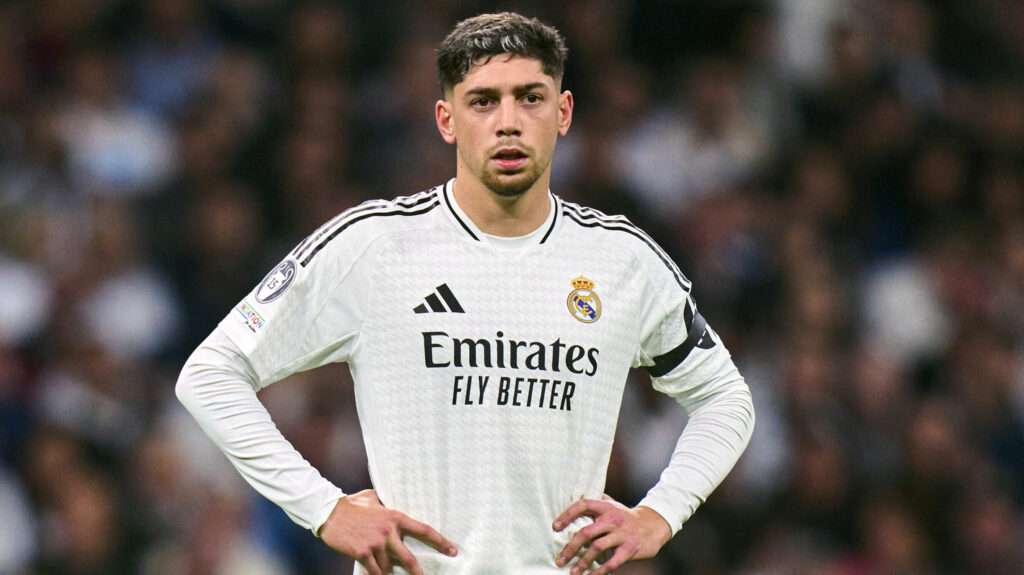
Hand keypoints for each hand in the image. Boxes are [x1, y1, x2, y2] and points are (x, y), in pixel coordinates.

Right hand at [319, 489, 456, 574]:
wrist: (329, 512)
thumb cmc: (351, 503)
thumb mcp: (373, 498)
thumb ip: (385, 501)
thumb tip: (390, 498)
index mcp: (395, 516)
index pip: (423, 530)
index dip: (440, 541)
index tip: (452, 550)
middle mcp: (388, 531)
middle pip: (409, 558)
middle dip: (417, 571)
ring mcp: (375, 543)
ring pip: (388, 567)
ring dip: (388, 571)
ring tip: (387, 572)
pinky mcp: (362, 553)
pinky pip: (374, 571)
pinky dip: (376, 574)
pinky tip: (376, 574)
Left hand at [552, 495, 670, 574]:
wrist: (654, 525)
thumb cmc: (627, 517)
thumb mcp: (613, 506)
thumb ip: (597, 503)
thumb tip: (576, 495)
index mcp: (605, 507)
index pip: (583, 505)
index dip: (567, 515)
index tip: (555, 526)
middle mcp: (612, 519)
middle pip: (586, 532)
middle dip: (570, 548)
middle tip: (560, 560)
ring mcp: (621, 534)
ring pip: (597, 548)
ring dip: (583, 562)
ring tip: (573, 572)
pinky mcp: (630, 549)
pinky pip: (612, 562)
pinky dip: (600, 571)